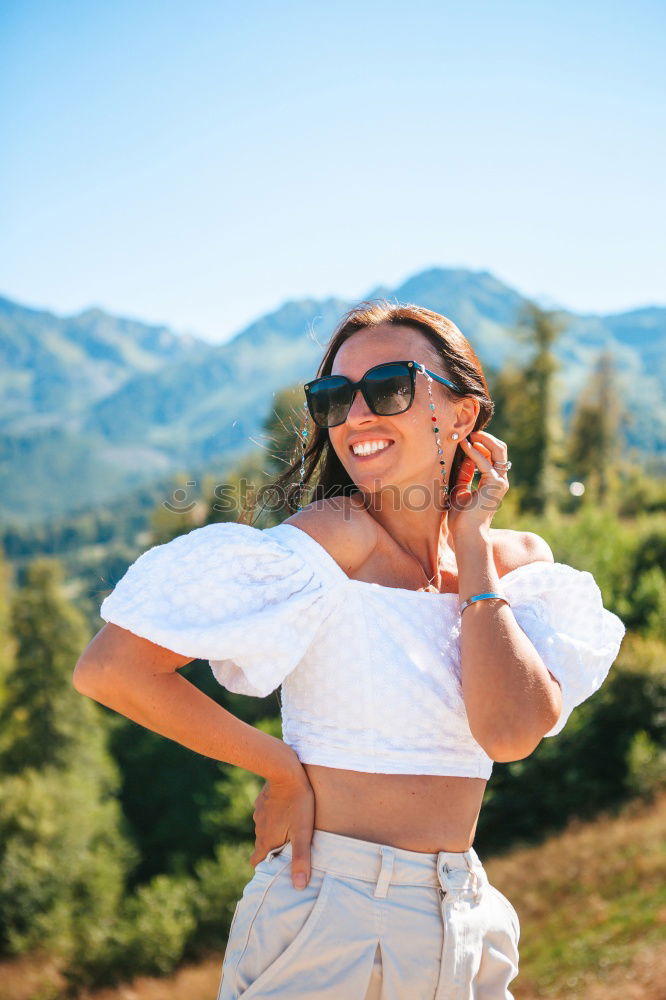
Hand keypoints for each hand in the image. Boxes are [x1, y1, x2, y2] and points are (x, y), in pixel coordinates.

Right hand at [249, 770, 314, 889]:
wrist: (285, 771)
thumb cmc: (298, 803)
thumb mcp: (303, 833)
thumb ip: (301, 859)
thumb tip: (299, 887)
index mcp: (266, 841)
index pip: (257, 862)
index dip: (265, 869)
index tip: (276, 871)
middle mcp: (259, 830)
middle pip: (263, 847)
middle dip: (273, 852)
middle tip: (289, 852)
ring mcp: (259, 814)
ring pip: (265, 830)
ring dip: (274, 834)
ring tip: (291, 832)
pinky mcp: (262, 801)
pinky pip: (267, 815)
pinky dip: (274, 818)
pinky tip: (286, 813)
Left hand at [448, 430, 509, 542]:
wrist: (466, 534)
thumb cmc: (461, 518)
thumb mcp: (460, 490)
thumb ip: (464, 475)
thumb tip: (464, 458)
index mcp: (493, 482)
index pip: (492, 455)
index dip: (481, 444)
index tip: (467, 436)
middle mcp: (500, 481)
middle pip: (500, 450)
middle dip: (486, 438)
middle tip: (470, 431)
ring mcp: (499, 482)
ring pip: (498, 451)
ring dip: (483, 440)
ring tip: (469, 434)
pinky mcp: (494, 485)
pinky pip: (485, 463)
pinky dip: (475, 452)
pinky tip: (465, 445)